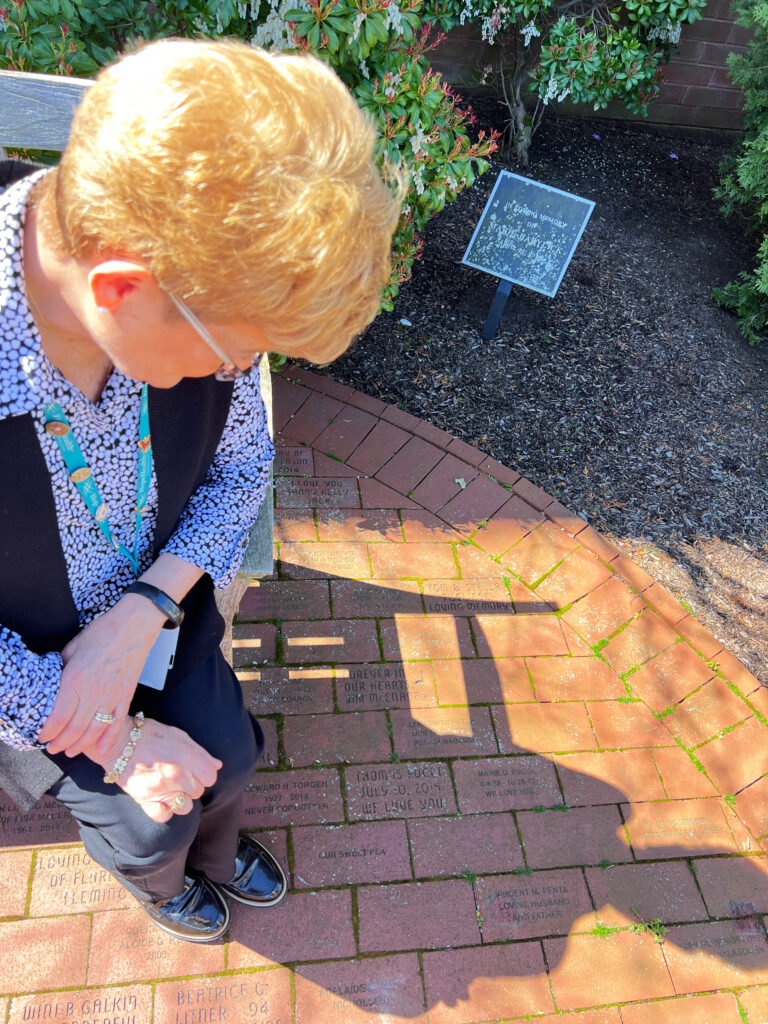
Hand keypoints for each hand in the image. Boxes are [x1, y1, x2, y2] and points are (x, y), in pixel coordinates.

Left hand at [39, 594, 165, 756]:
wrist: (134, 626)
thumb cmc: (103, 632)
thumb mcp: (72, 647)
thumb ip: (62, 668)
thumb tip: (55, 682)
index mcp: (75, 679)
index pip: (58, 715)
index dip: (48, 731)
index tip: (42, 737)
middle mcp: (93, 691)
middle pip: (74, 728)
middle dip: (61, 743)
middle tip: (53, 749)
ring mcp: (112, 696)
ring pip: (94, 730)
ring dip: (81, 745)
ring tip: (71, 751)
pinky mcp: (126, 695)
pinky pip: (116, 722)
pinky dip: (109, 738)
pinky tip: (102, 748)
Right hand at [87, 717, 221, 823]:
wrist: (117, 741)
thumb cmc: (150, 735)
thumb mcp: (178, 735)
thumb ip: (200, 752)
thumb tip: (217, 765)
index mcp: (186, 756)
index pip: (211, 777)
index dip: (204, 774)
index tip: (195, 770)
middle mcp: (175, 774)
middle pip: (198, 791)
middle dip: (192, 784)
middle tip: (179, 776)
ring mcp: (160, 789)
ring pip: (186, 807)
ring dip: (181, 799)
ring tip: (171, 788)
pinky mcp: (144, 799)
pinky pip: (163, 816)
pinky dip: (164, 810)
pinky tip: (161, 800)